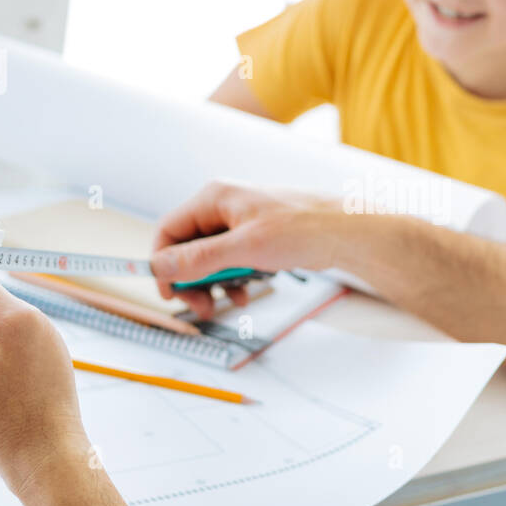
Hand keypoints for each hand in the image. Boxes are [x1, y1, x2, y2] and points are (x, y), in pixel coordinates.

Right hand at [150, 181, 343, 316]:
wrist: (345, 233)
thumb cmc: (301, 229)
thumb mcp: (244, 247)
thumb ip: (200, 258)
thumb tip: (161, 266)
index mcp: (214, 198)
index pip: (169, 230)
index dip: (163, 263)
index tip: (169, 292)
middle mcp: (223, 207)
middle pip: (187, 248)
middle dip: (192, 280)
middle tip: (203, 306)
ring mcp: (240, 222)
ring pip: (209, 259)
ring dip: (214, 284)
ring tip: (231, 301)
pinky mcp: (255, 238)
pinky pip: (231, 262)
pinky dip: (233, 280)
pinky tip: (246, 293)